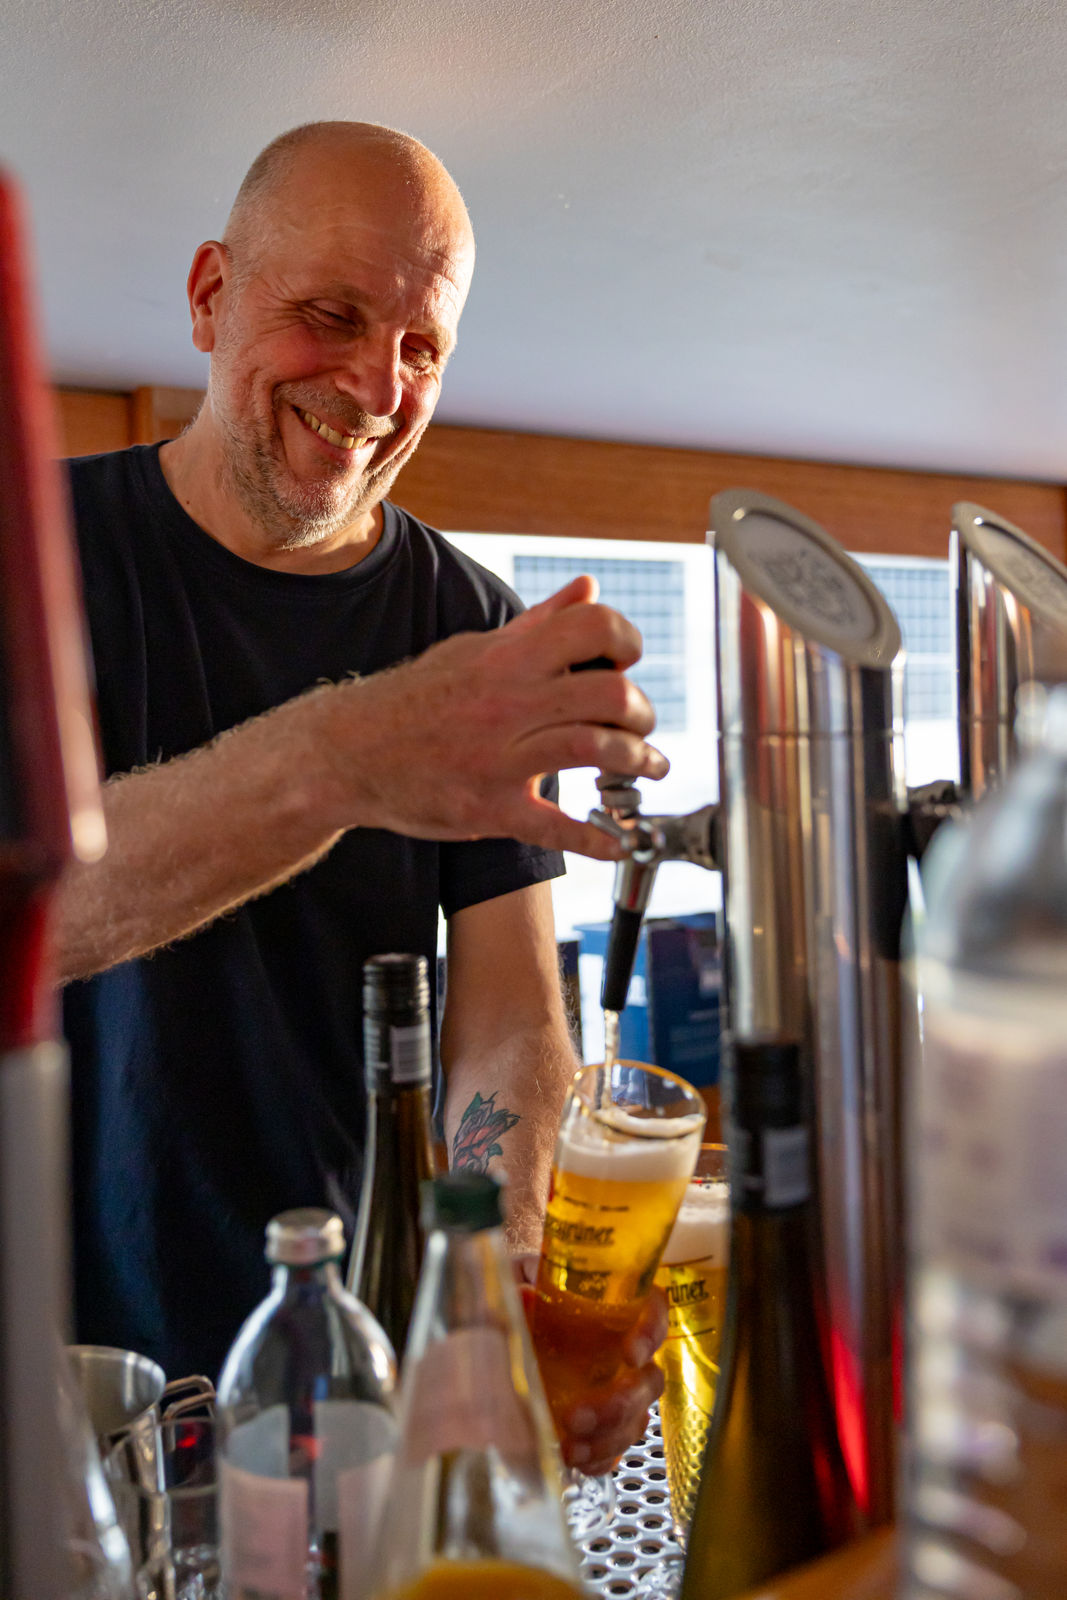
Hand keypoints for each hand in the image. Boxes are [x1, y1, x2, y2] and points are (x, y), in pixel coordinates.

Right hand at [320, 575, 668, 858]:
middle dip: (641, 710)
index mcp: (507, 658)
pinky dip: (595, 837)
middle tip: (642, 723)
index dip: (625, 640)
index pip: (592, 628)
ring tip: (648, 766)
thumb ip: (539, 623)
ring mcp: (500, 758)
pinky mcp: (490, 808)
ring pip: (593, 749)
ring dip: (637, 760)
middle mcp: (508, 703)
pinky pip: (554, 825)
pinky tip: (617, 840)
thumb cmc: (416, 698)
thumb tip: (588, 588)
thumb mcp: (475, 648)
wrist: (349, 751)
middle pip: (608, 694)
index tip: (628, 660)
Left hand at [513, 1254, 667, 1475]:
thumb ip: (524, 1291)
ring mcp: (617, 1393)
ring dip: (607, 1438)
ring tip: (569, 1447)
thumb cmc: (522, 1308)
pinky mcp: (602, 1426)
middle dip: (618, 1404)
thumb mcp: (517, 1289)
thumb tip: (524, 1295)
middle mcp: (622, 1353)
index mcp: (613, 1309)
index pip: (654, 1309)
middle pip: (648, 1380)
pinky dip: (600, 1458)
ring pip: (636, 1420)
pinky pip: (616, 1448)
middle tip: (576, 1416)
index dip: (652, 1330)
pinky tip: (576, 1460)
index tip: (630, 1354)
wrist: (496, 1346)